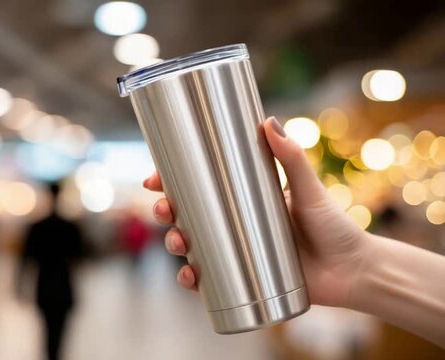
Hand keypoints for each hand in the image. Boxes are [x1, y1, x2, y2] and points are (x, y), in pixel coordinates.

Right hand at [143, 117, 370, 306]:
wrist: (354, 272)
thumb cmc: (334, 226)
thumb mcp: (309, 190)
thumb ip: (292, 158)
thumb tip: (267, 121)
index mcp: (245, 198)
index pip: (200, 185)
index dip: (172, 181)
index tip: (154, 178)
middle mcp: (236, 223)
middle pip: (188, 215)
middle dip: (166, 211)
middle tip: (163, 209)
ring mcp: (237, 252)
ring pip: (192, 246)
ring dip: (175, 244)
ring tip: (178, 244)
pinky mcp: (243, 279)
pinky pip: (209, 279)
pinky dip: (193, 280)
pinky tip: (189, 278)